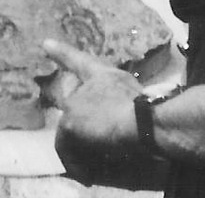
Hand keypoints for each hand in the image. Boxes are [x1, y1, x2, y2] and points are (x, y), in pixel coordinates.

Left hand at [43, 39, 166, 189]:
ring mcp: (76, 101)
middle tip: (99, 145)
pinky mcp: (69, 122)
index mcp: (106, 75)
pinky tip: (88, 173)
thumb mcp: (134, 96)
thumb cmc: (148, 109)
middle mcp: (87, 85)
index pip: (81, 61)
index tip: (45, 42)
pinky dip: (75, 161)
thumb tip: (111, 113)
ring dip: (82, 147)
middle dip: (84, 128)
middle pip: (74, 107)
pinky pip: (66, 148)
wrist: (142, 121)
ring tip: (98, 163)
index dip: (62, 51)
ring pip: (70, 131)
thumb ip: (116, 98)